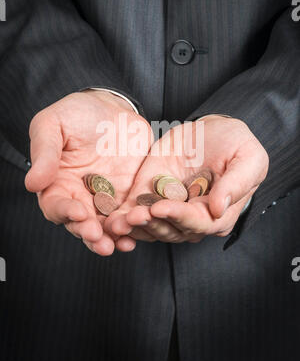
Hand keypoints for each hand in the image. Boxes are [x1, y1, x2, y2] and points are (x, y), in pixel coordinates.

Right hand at [25, 90, 151, 254]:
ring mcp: (105, 198)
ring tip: (122, 243)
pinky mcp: (128, 195)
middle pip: (82, 224)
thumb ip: (44, 152)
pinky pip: (130, 215)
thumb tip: (33, 184)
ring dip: (113, 237)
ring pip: (107, 226)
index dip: (66, 212)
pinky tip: (139, 232)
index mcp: (57, 183)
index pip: (57, 206)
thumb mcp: (53, 124)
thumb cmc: (76, 113)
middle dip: (91, 234)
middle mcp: (79, 196)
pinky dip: (134, 226)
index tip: (79, 214)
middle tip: (100, 239)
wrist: (112, 108)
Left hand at [105, 116, 268, 242]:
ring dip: (133, 227)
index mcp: (217, 213)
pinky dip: (122, 217)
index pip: (198, 223)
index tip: (162, 208)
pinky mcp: (149, 195)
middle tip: (134, 216)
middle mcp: (190, 217)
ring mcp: (168, 207)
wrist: (211, 131)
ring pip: (150, 226)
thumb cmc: (236, 145)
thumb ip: (236, 184)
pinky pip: (134, 211)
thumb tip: (219, 208)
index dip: (179, 217)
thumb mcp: (247, 159)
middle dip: (151, 224)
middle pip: (170, 229)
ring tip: (118, 222)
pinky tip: (110, 219)